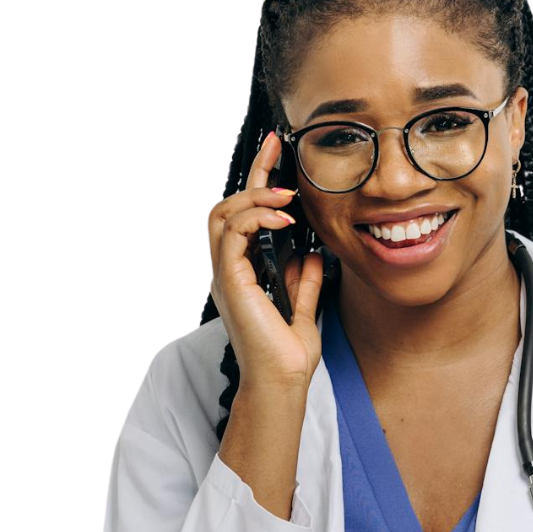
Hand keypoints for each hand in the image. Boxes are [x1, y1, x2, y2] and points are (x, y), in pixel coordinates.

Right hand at [205, 130, 325, 390]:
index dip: (257, 181)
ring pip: (222, 215)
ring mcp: (225, 275)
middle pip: (224, 206)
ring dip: (255, 196)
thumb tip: (310, 254)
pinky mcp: (230, 282)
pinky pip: (232, 235)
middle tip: (277, 150)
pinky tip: (283, 218)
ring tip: (286, 194)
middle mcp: (227, 270)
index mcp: (241, 273)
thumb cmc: (288, 354)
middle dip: (251, 174)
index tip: (277, 151)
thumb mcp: (304, 309)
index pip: (241, 216)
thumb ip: (305, 282)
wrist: (283, 381)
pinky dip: (256, 219)